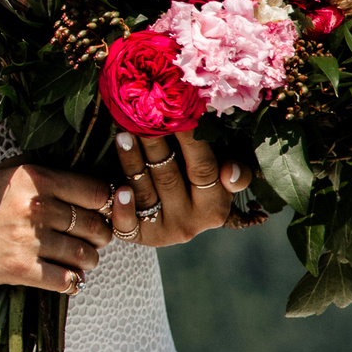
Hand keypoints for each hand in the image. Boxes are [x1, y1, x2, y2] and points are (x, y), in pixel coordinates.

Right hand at [0, 162, 114, 293]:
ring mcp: (28, 240)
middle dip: (99, 237)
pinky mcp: (21, 269)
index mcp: (34, 178)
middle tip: (90, 239)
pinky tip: (63, 276)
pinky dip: (71, 281)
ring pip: (85, 255)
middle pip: (96, 226)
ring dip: (87, 261)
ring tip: (77, 259)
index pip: (96, 192)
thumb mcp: (6, 176)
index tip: (99, 212)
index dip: (105, 205)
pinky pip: (66, 279)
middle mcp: (35, 207)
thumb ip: (45, 175)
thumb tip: (89, 180)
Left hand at [108, 123, 246, 246]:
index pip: (204, 169)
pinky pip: (127, 225)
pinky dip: (122, 208)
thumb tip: (230, 171)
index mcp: (215, 207)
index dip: (191, 141)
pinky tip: (119, 189)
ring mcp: (162, 231)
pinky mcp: (136, 237)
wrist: (159, 214)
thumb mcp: (215, 175)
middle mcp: (191, 223)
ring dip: (132, 162)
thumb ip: (232, 171)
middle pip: (169, 177)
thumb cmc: (189, 181)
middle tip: (143, 118)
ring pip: (145, 192)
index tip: (179, 114)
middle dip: (155, 144)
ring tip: (123, 135)